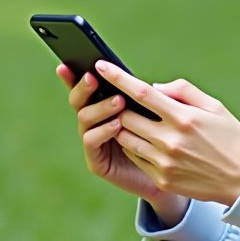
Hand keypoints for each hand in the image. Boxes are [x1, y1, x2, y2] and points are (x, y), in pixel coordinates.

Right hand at [57, 63, 168, 203]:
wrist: (173, 176)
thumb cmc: (169, 142)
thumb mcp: (166, 114)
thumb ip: (159, 98)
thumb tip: (153, 84)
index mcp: (106, 106)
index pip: (86, 87)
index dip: (72, 76)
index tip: (66, 63)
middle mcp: (95, 122)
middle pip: (78, 100)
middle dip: (83, 87)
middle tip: (94, 78)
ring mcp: (94, 142)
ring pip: (84, 118)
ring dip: (99, 107)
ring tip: (119, 101)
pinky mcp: (97, 161)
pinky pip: (91, 141)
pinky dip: (102, 130)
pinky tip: (117, 124)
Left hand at [95, 62, 239, 205]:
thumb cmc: (230, 137)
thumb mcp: (215, 107)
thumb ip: (183, 91)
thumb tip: (154, 88)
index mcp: (183, 118)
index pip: (141, 93)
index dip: (118, 78)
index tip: (101, 65)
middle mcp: (170, 141)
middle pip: (126, 117)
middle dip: (120, 106)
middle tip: (122, 101)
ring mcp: (164, 162)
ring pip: (125, 139)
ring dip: (124, 127)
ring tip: (135, 122)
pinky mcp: (162, 179)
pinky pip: (135, 158)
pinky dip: (134, 147)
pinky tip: (146, 142)